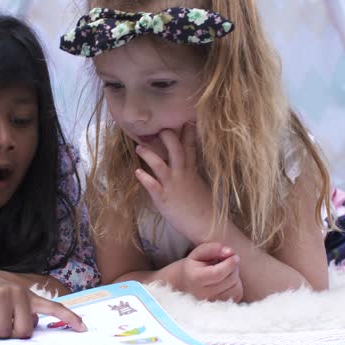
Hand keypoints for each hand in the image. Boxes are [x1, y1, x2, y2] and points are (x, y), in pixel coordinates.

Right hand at [0, 261, 85, 338]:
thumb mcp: (9, 299)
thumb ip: (23, 311)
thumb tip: (32, 326)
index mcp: (28, 296)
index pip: (54, 307)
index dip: (69, 318)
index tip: (83, 328)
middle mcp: (19, 293)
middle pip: (23, 332)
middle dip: (11, 335)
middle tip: (0, 324)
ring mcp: (3, 294)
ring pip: (3, 332)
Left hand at [134, 124, 214, 243]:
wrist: (208, 226)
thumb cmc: (204, 208)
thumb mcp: (200, 185)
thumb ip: (192, 173)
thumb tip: (187, 165)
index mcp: (192, 171)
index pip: (190, 146)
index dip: (187, 131)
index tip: (185, 118)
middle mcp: (183, 175)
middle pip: (176, 149)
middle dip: (168, 136)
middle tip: (158, 127)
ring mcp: (173, 186)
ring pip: (160, 165)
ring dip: (149, 155)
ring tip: (139, 147)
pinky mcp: (165, 199)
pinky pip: (153, 186)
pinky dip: (145, 178)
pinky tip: (137, 172)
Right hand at [173, 242, 242, 301]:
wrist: (187, 282)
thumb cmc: (195, 265)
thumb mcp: (199, 252)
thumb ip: (214, 249)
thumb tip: (230, 252)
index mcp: (195, 278)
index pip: (218, 273)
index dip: (230, 264)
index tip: (234, 256)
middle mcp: (203, 294)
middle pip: (229, 280)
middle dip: (234, 268)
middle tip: (230, 260)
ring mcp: (212, 302)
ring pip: (235, 287)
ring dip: (236, 276)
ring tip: (228, 270)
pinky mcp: (222, 306)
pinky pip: (238, 294)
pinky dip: (237, 284)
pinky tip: (228, 279)